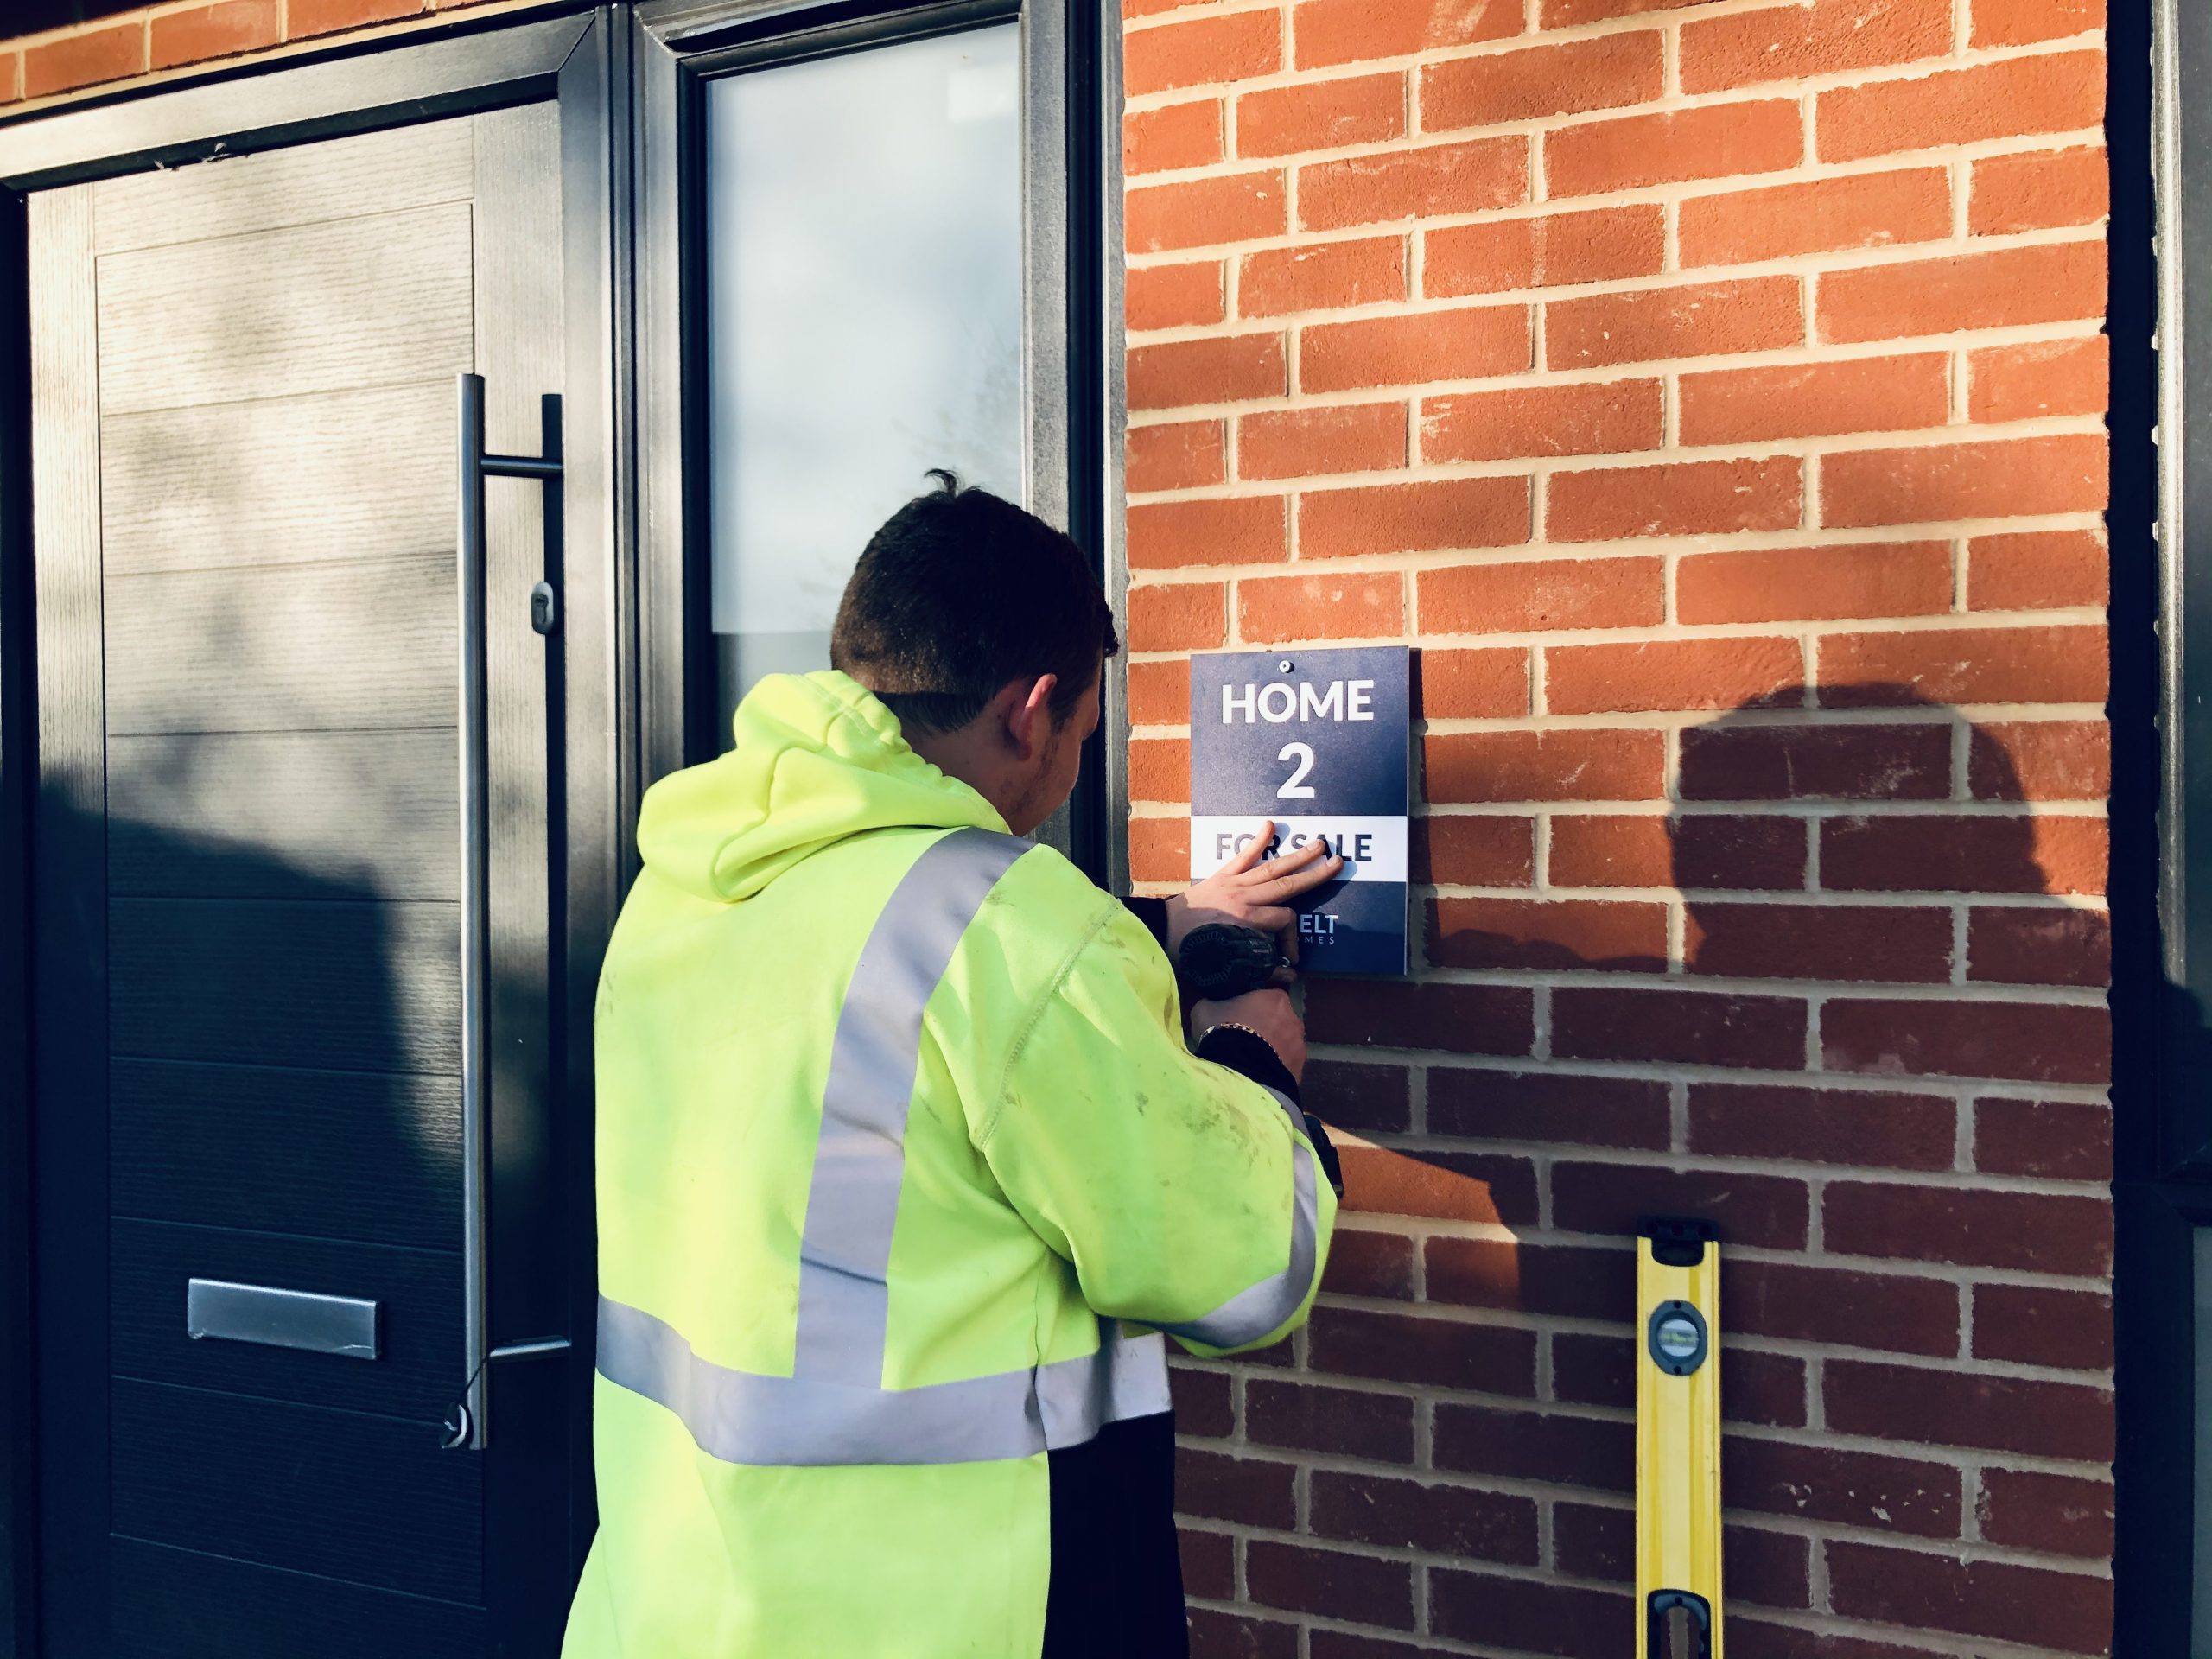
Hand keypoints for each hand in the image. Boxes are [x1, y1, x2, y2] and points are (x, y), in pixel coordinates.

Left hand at [1169, 819, 1342, 965]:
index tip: (1290, 959)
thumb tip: (1288, 976)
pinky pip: (1242, 857)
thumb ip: (1258, 973)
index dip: (1292, 940)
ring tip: (1319, 843)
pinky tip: (1269, 825)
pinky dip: (1256, 841)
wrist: (1158, 931)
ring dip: (1297, 855)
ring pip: (1271, 867)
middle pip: (1286, 884)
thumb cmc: (1188, 952)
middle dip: (1315, 875)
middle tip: (1339, 862)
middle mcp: (1243, 897)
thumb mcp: (1223, 968)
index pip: (1283, 921)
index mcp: (1244, 920)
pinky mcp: (1221, 876)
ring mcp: (1233, 883)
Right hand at [1191, 988, 1306, 1082]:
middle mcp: (1294, 1018)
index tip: (1238, 1018)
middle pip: (1279, 1020)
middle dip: (1265, 1028)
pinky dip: (1275, 1069)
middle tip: (1243, 1040)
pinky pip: (1286, 1066)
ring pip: (1285, 1044)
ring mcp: (1300, 1045)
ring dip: (1273, 1049)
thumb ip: (1212, 1003)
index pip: (1266, 997)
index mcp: (1275, 998)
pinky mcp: (1299, 1069)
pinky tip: (1259, 1075)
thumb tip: (1210, 1005)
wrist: (1238, 1072)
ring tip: (1250, 1061)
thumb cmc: (1223, 1032)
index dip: (1252, 1008)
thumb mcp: (1204, 1010)